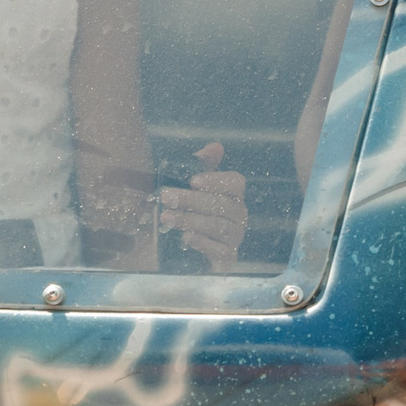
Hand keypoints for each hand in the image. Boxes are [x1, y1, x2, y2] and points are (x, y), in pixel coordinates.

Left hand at [160, 142, 247, 268]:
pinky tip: (185, 238)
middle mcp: (239, 216)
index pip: (236, 183)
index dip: (215, 181)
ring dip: (190, 220)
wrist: (189, 254)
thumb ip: (203, 166)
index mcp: (234, 196)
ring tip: (166, 217)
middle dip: (191, 200)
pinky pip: (220, 250)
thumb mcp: (196, 189)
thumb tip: (215, 146)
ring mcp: (235, 238)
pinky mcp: (227, 259)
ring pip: (218, 226)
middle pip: (222, 204)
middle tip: (167, 197)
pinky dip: (202, 243)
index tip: (192, 181)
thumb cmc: (194, 214)